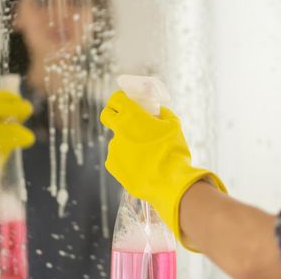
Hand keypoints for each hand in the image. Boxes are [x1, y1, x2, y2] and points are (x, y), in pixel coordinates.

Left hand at [100, 90, 226, 249]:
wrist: (170, 182)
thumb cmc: (174, 150)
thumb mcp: (174, 124)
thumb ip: (162, 114)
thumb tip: (155, 112)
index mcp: (131, 115)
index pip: (117, 99)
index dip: (122, 99)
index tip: (127, 102)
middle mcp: (118, 130)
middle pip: (107, 116)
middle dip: (114, 115)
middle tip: (128, 121)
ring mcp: (113, 148)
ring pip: (118, 140)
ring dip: (127, 142)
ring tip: (147, 154)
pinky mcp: (112, 165)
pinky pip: (118, 157)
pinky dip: (127, 158)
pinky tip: (142, 165)